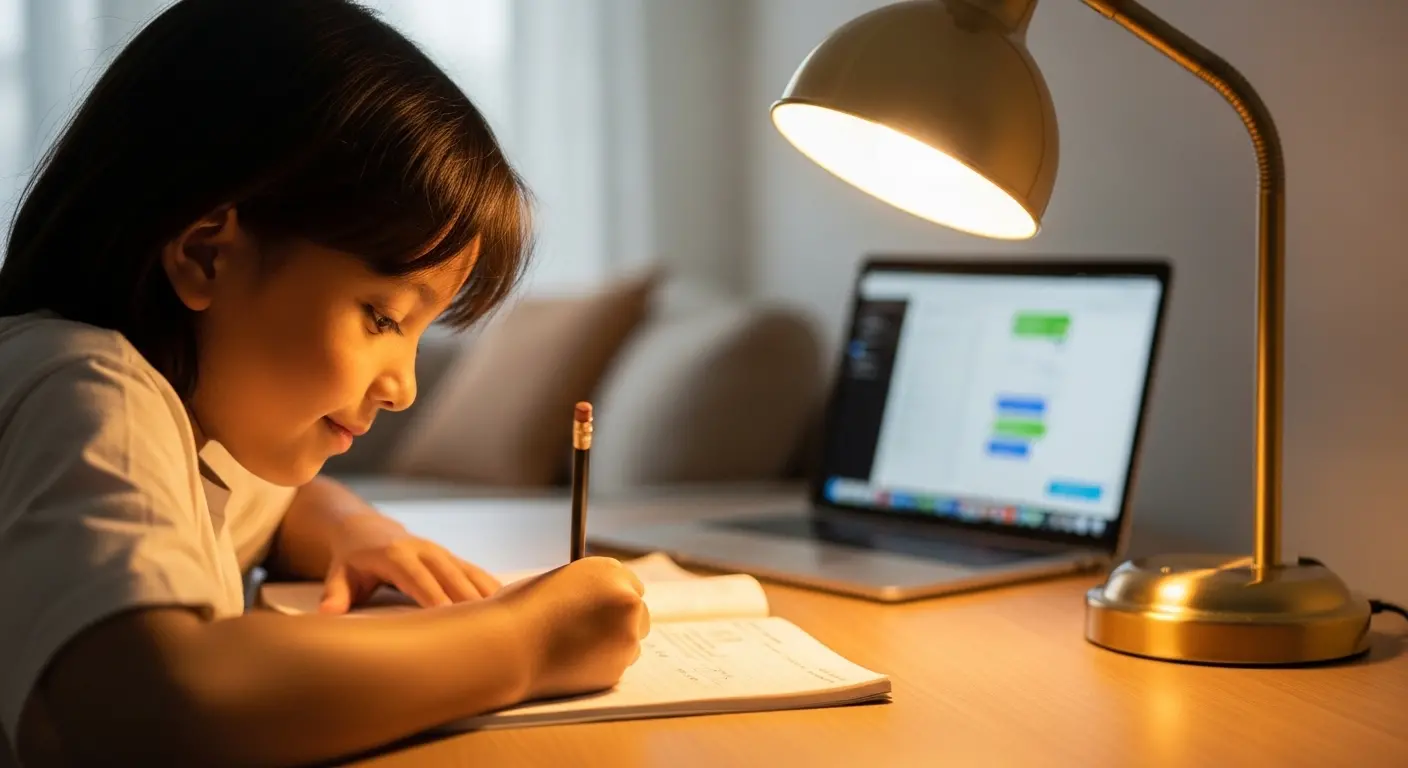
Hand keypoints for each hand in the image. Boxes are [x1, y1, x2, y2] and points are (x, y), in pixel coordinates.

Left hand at [318, 511, 500, 612]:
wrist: (367, 530)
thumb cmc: (352, 561)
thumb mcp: (339, 574)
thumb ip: (335, 594)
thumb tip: (327, 614)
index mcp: (397, 555)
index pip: (419, 579)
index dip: (434, 598)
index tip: (448, 619)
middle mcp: (424, 551)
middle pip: (450, 577)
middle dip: (467, 602)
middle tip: (484, 629)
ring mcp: (441, 553)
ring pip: (468, 574)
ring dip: (485, 596)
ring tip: (506, 620)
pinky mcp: (452, 559)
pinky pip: (476, 573)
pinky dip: (492, 588)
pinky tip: (510, 606)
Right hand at [493, 557, 649, 700]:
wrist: (507, 647)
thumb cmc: (520, 611)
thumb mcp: (557, 581)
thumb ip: (586, 588)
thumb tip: (597, 599)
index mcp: (610, 571)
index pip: (630, 584)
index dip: (614, 597)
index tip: (603, 608)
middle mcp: (627, 601)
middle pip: (638, 613)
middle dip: (620, 622)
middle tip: (592, 631)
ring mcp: (626, 637)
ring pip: (630, 642)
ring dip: (612, 645)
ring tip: (574, 647)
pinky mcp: (618, 669)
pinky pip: (617, 666)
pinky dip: (601, 666)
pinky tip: (572, 662)